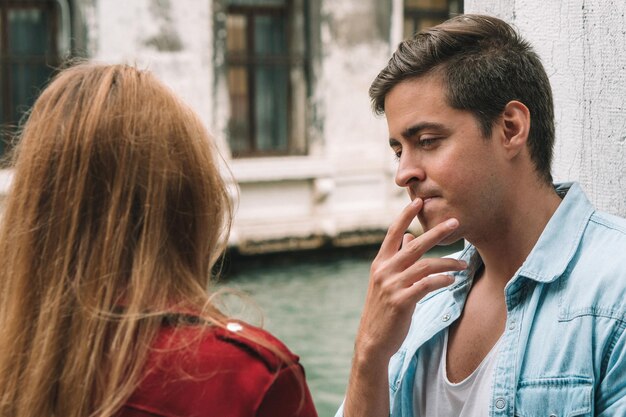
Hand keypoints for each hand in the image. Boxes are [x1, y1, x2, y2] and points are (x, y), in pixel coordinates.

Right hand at [355, 198, 466, 360]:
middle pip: (414, 245)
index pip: (393, 233)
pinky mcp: (401, 301)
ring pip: (425, 266)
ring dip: (447, 262)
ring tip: (463, 263)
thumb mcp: (386, 280)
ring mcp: (392, 286)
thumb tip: (410, 236)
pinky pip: (426, 285)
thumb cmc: (383, 308)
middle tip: (455, 222)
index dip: (405, 216)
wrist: (374, 339)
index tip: (418, 201)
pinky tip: (452, 280)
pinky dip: (441, 280)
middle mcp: (384, 270)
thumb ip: (397, 258)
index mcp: (380, 262)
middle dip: (436, 233)